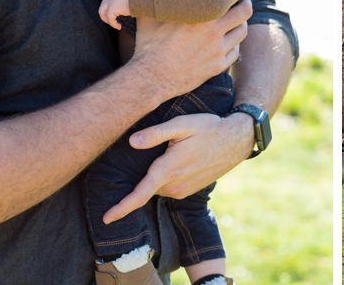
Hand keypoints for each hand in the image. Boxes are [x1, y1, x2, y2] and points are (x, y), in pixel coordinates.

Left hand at [98, 0, 130, 28]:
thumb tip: (130, 11)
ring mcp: (110, 3)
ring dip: (108, 21)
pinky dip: (113, 24)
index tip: (114, 16)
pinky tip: (119, 27)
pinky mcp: (112, 9)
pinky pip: (110, 19)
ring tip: (116, 25)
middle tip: (112, 22)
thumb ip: (127, 2)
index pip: (106, 2)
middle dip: (105, 16)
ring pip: (102, 13)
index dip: (107, 10)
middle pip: (102, 8)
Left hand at [100, 112, 253, 223]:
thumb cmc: (209, 128)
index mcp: (167, 170)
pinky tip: (183, 160)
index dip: (121, 208)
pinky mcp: (190, 190)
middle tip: (164, 149)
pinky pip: (170, 186)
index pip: (139, 195)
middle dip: (146, 173)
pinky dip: (170, 176)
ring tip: (178, 151)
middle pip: (147, 185)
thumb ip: (156, 133)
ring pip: (158, 185)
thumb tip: (132, 142)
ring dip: (161, 173)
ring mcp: (183, 190)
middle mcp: (174, 185)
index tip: (107, 219)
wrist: (237, 140)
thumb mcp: (182, 124)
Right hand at [129, 0, 249, 98]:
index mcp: (200, 14)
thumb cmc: (149, 45)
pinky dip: (233, 46)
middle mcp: (214, 30)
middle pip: (245, 11)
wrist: (151, 77)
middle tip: (242, 3)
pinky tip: (226, 43)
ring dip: (240, 25)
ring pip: (242, 32)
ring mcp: (218, 49)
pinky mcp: (218, 66)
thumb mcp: (148, 15)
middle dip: (245, 5)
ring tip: (235, 22)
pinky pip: (236, 52)